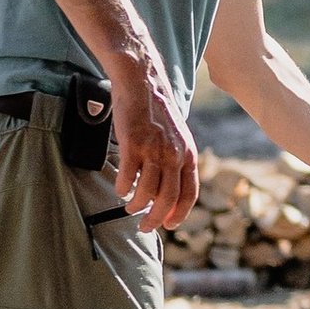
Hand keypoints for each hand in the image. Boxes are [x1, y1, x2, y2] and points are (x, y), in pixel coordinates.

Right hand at [111, 57, 198, 232]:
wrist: (143, 83)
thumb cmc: (157, 111)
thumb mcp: (177, 137)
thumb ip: (176, 160)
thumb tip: (169, 188)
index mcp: (188, 154)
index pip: (189, 193)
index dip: (180, 214)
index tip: (170, 225)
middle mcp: (174, 154)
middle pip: (168, 199)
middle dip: (155, 218)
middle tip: (145, 226)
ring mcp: (153, 150)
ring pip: (146, 192)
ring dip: (136, 205)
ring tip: (130, 207)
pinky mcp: (133, 144)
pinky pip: (127, 177)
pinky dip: (122, 188)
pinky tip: (120, 189)